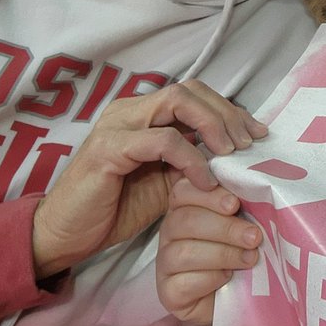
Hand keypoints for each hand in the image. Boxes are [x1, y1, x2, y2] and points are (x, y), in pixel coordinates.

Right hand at [31, 80, 266, 280]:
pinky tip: (205, 179)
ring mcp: (117, 125)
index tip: (257, 133)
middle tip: (249, 142)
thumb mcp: (168, 179)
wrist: (68, 234)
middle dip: (227, 113)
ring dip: (213, 125)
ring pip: (177, 102)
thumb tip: (240, 155)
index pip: (196, 94)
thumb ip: (195, 160)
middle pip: (191, 91)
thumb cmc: (117, 206)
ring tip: (232, 154)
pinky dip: (190, 157)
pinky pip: (162, 140)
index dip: (230, 110)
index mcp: (144, 113)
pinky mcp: (108, 149)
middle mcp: (130, 110)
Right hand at [157, 178, 262, 324]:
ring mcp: (164, 264)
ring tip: (250, 258)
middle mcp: (170, 232)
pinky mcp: (168, 293)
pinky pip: (183, 282)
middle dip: (226, 228)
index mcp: (186, 207)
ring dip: (223, 254)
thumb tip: (257, 194)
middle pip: (186, 221)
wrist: (239, 295)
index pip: (183, 191)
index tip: (235, 204)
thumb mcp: (244, 223)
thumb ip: (241, 208)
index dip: (208, 196)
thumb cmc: (241, 250)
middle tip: (254, 237)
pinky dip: (210, 278)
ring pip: (183, 252)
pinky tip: (227, 277)